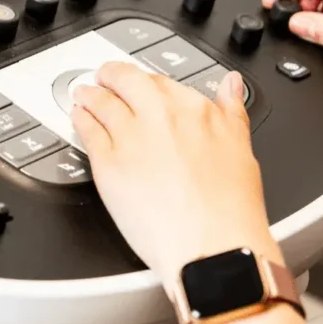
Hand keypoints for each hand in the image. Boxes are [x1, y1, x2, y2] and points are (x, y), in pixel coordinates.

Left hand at [71, 64, 280, 294]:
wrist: (212, 248)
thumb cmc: (231, 211)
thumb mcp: (243, 149)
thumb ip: (232, 111)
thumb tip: (230, 86)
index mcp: (195, 110)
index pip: (162, 82)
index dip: (148, 84)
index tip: (142, 87)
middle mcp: (161, 116)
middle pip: (127, 82)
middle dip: (113, 76)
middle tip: (105, 77)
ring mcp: (131, 137)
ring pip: (103, 102)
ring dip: (91, 94)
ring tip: (84, 93)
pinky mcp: (107, 162)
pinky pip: (88, 131)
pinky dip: (81, 120)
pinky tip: (79, 118)